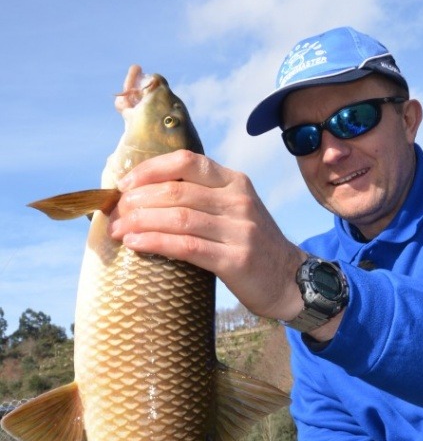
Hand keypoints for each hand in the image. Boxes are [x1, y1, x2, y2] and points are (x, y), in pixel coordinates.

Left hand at [107, 150, 304, 321]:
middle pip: (176, 191)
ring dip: (140, 222)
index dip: (150, 169)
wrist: (289, 280)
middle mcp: (239, 201)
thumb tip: (144, 194)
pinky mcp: (236, 260)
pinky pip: (186, 246)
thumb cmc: (251, 245)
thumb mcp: (234, 210)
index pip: (186, 161)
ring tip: (117, 230)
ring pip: (178, 218)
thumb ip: (202, 197)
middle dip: (137, 200)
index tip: (124, 184)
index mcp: (235, 182)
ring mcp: (239, 230)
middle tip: (115, 213)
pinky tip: (135, 244)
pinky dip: (155, 243)